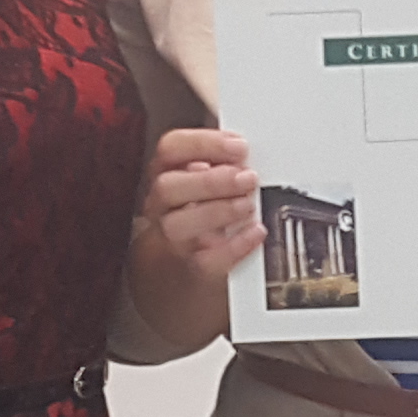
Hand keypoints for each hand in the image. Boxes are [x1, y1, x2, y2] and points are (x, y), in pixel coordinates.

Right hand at [141, 127, 260, 281]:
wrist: (186, 272)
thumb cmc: (203, 217)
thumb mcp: (207, 183)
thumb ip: (222, 164)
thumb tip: (249, 151)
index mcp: (167, 175)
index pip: (170, 149)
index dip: (203, 143)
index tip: (238, 146)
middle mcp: (162, 206)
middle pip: (167, 187)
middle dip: (210, 180)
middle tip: (247, 178)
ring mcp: (171, 239)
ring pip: (177, 225)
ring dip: (218, 211)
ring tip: (248, 205)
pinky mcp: (189, 269)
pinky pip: (205, 261)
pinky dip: (234, 246)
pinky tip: (255, 233)